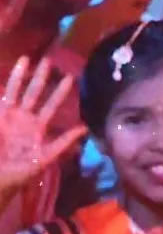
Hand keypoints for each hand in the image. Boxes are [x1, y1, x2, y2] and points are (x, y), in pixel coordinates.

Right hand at [0, 56, 85, 193]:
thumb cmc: (19, 174)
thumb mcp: (43, 159)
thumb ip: (62, 143)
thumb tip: (84, 129)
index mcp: (38, 128)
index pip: (51, 105)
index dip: (60, 92)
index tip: (69, 77)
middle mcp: (24, 119)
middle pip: (34, 93)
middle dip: (41, 77)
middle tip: (48, 60)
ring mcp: (9, 117)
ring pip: (15, 91)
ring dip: (20, 76)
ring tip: (25, 59)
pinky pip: (2, 99)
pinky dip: (5, 87)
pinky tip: (12, 72)